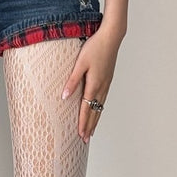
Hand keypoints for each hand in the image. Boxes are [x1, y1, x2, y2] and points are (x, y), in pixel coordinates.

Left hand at [61, 24, 124, 142]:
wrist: (112, 37)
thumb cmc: (95, 47)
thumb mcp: (80, 63)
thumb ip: (72, 81)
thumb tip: (64, 97)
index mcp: (94, 85)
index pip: (86, 109)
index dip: (83, 123)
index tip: (80, 134)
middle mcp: (102, 87)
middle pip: (95, 112)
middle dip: (89, 127)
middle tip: (85, 140)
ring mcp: (106, 84)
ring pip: (100, 107)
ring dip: (95, 121)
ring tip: (91, 132)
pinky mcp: (108, 80)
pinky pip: (103, 100)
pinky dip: (99, 110)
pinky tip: (97, 113)